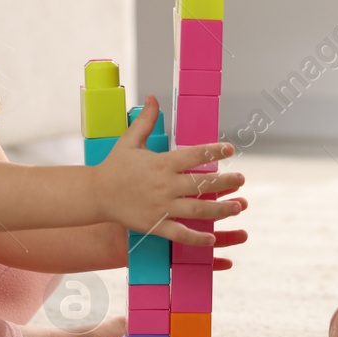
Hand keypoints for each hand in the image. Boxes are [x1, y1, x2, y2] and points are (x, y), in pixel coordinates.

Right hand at [93, 95, 243, 244]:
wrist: (96, 193)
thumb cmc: (114, 165)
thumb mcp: (129, 140)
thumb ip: (146, 121)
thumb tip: (154, 97)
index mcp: (162, 163)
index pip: (194, 154)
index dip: (214, 150)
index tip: (230, 149)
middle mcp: (165, 185)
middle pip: (203, 184)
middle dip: (226, 182)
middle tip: (241, 179)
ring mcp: (162, 206)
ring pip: (198, 210)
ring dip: (221, 209)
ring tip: (238, 207)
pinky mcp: (156, 224)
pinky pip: (180, 233)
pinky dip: (196, 238)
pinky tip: (212, 239)